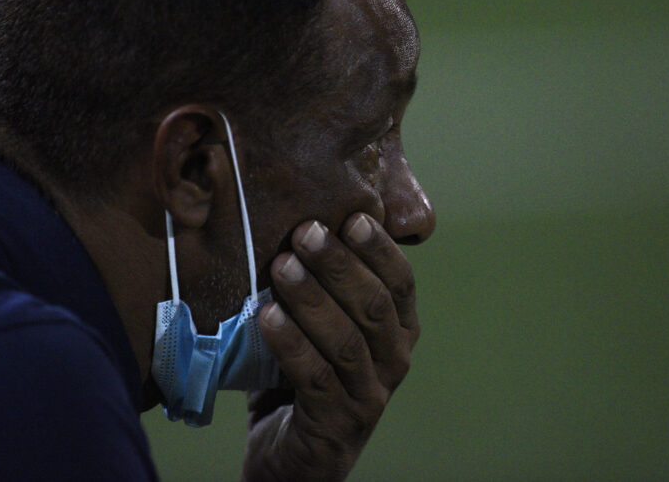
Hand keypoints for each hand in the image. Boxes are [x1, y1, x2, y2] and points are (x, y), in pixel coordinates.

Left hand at [241, 213, 419, 480]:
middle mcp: (395, 359)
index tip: (352, 216)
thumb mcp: (321, 322)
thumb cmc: (307, 372)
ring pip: (347, 340)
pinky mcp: (339, 421)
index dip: (379, 249)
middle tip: (304, 232)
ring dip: (312, 299)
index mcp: (399, 328)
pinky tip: (267, 316)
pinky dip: (291, 344)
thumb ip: (322, 281)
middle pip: (374, 305)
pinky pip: (316, 377)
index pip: (401, 282)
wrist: (293, 453)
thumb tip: (299, 215)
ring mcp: (371, 393)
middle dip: (339, 265)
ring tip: (281, 267)